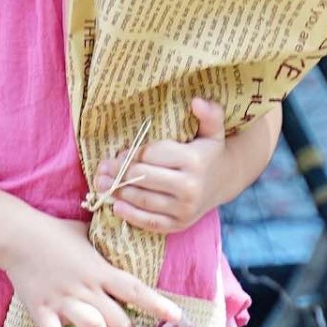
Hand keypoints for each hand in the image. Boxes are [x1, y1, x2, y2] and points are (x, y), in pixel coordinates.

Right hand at [4, 211, 178, 326]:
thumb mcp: (87, 235)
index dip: (157, 305)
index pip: (134, 290)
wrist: (17, 235)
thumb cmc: (54, 233)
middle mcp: (86, 287)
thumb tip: (125, 246)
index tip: (176, 318)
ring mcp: (63, 300)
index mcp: (100, 269)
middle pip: (118, 319)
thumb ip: (106, 247)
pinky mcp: (41, 310)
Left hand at [95, 99, 230, 236]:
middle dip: (119, 172)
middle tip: (102, 168)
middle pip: (144, 177)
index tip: (119, 153)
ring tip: (102, 184)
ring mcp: (185, 209)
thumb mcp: (213, 130)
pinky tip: (116, 206)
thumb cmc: (210, 152)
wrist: (224, 181)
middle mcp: (190, 187)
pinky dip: (131, 215)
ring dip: (119, 191)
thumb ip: (209, 113)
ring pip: (143, 199)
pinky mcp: (179, 224)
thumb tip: (196, 101)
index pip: (152, 155)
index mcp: (194, 161)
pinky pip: (150, 222)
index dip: (132, 154)